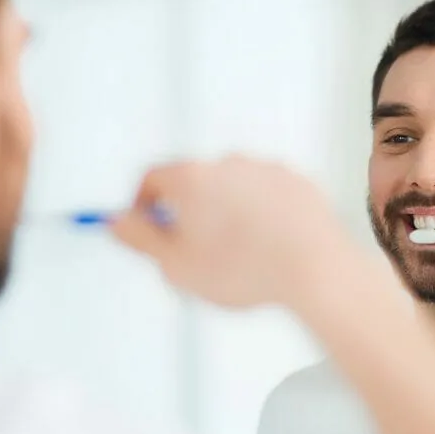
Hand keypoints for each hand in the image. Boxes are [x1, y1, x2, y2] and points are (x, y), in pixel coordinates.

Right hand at [111, 155, 351, 309]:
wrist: (316, 270)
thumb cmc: (248, 271)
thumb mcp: (176, 266)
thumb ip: (139, 239)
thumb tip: (118, 221)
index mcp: (192, 177)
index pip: (151, 178)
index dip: (142, 205)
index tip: (147, 228)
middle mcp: (229, 162)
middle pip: (194, 182)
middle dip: (189, 213)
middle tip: (195, 251)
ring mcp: (267, 169)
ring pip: (233, 189)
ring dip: (227, 213)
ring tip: (240, 255)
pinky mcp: (298, 181)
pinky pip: (267, 195)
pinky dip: (262, 215)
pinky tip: (268, 247)